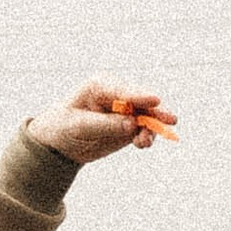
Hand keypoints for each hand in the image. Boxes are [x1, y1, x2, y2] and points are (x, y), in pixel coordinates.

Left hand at [26, 82, 172, 163]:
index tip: (154, 100)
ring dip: (151, 129)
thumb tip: (132, 125)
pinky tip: (142, 145)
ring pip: (147, 117)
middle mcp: (117, 94)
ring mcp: (126, 110)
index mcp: (100, 85)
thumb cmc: (63, 126)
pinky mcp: (130, 125)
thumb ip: (106, 125)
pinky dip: (146, 137)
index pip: (123, 90)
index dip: (139, 96)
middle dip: (155, 112)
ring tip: (145, 143)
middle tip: (170, 120)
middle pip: (141, 101)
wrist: (60, 142)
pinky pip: (144, 130)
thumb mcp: (80, 126)